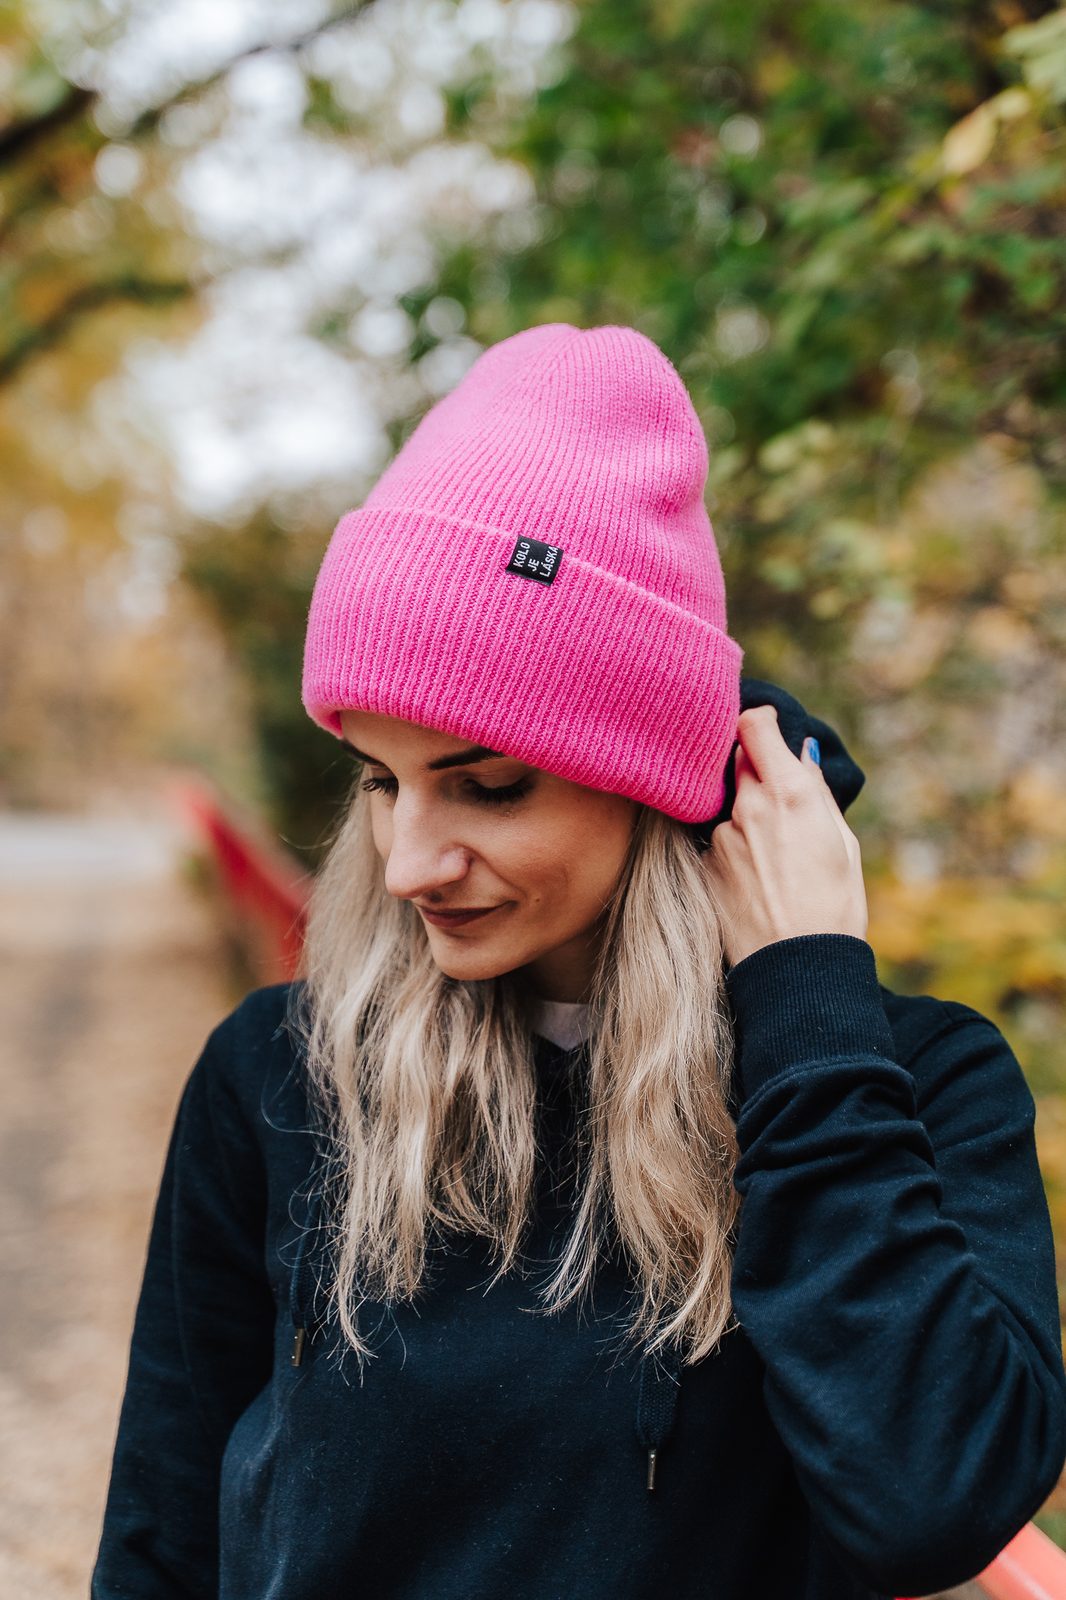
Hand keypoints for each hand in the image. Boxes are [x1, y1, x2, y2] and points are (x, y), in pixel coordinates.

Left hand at [703, 704, 869, 968]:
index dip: (758, 722)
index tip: (764, 727)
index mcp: (791, 792)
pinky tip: (754, 878)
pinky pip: (716, 840)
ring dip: (742, 813)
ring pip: (726, 804)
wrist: (798, 969)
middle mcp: (749, 806)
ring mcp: (721, 835)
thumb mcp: (843, 843)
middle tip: (773, 792)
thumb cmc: (835, 907)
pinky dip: (731, 847)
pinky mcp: (705, 864)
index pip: (754, 726)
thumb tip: (801, 755)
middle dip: (752, 766)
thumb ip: (817, 792)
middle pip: (736, 760)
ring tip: (770, 854)